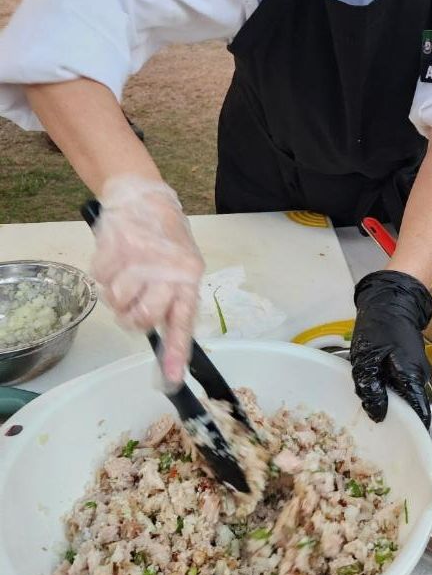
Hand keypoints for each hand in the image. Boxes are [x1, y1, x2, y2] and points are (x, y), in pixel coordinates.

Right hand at [91, 176, 204, 386]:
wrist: (143, 196)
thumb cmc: (163, 237)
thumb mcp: (180, 264)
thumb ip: (173, 297)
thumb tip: (162, 334)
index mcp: (189, 276)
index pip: (183, 320)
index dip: (175, 352)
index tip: (170, 378)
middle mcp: (167, 269)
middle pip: (142, 317)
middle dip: (131, 317)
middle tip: (132, 303)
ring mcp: (139, 258)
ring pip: (117, 301)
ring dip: (115, 293)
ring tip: (124, 274)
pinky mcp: (115, 247)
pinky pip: (99, 279)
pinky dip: (102, 272)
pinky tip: (114, 257)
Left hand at [350, 270, 431, 427]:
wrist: (390, 299)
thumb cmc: (378, 327)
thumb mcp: (367, 358)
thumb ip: (371, 388)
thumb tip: (378, 416)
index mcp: (412, 379)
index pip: (422, 416)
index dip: (414, 433)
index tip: (401, 444)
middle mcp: (420, 377)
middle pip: (411, 408)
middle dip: (394, 417)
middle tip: (373, 425)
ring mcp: (416, 370)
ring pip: (404, 396)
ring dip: (389, 401)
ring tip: (369, 404)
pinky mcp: (409, 364)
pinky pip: (401, 385)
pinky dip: (388, 389)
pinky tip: (373, 385)